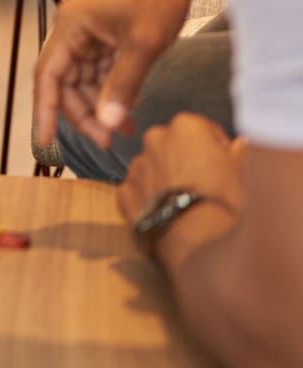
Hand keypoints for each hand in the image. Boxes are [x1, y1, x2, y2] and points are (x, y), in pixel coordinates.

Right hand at [33, 0, 199, 148]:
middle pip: (66, 81)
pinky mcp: (106, 34)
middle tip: (107, 140)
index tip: (45, 140)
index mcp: (71, 26)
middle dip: (84, 112)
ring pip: (84, 79)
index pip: (47, 75)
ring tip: (125, 128)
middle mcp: (74, 29)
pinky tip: (131, 103)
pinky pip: (100, 69)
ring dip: (100, 104)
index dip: (45, 109)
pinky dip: (112, 88)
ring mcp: (90, 32)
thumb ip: (122, 86)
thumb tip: (108, 123)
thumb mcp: (143, 45)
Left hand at [118, 114, 242, 259]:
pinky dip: (150, 200)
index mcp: (186, 126)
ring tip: (186, 205)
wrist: (196, 240)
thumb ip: (237, 152)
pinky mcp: (124, 191)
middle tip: (205, 187)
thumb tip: (239, 144)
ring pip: (154, 167)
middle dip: (186, 161)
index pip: (202, 130)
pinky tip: (167, 214)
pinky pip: (139, 191)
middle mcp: (155, 138)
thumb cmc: (224, 202)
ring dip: (166, 179)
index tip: (223, 167)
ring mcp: (136, 165)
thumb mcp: (243, 173)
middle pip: (174, 146)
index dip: (215, 150)